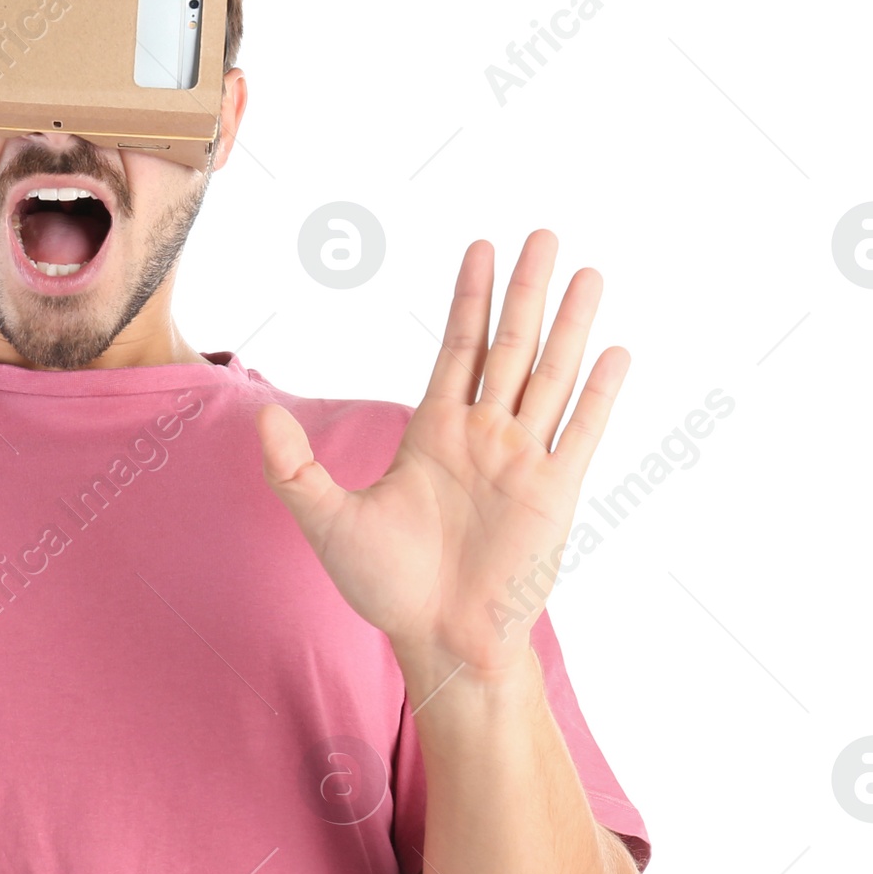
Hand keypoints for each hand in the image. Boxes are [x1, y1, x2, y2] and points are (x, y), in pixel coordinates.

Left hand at [257, 230, 627, 687]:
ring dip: (569, 324)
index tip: (481, 248)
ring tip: (587, 272)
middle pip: (509, 346)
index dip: (470, 298)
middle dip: (524, 290)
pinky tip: (613, 350)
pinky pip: (580, 432)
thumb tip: (259, 414)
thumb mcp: (326, 519)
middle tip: (541, 234)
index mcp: (435, 433)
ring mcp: (522, 460)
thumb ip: (293, 467)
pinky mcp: (553, 493)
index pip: (457, 348)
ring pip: (550, 375)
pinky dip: (598, 393)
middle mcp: (483, 436)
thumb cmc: (386, 586)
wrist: (439, 639)